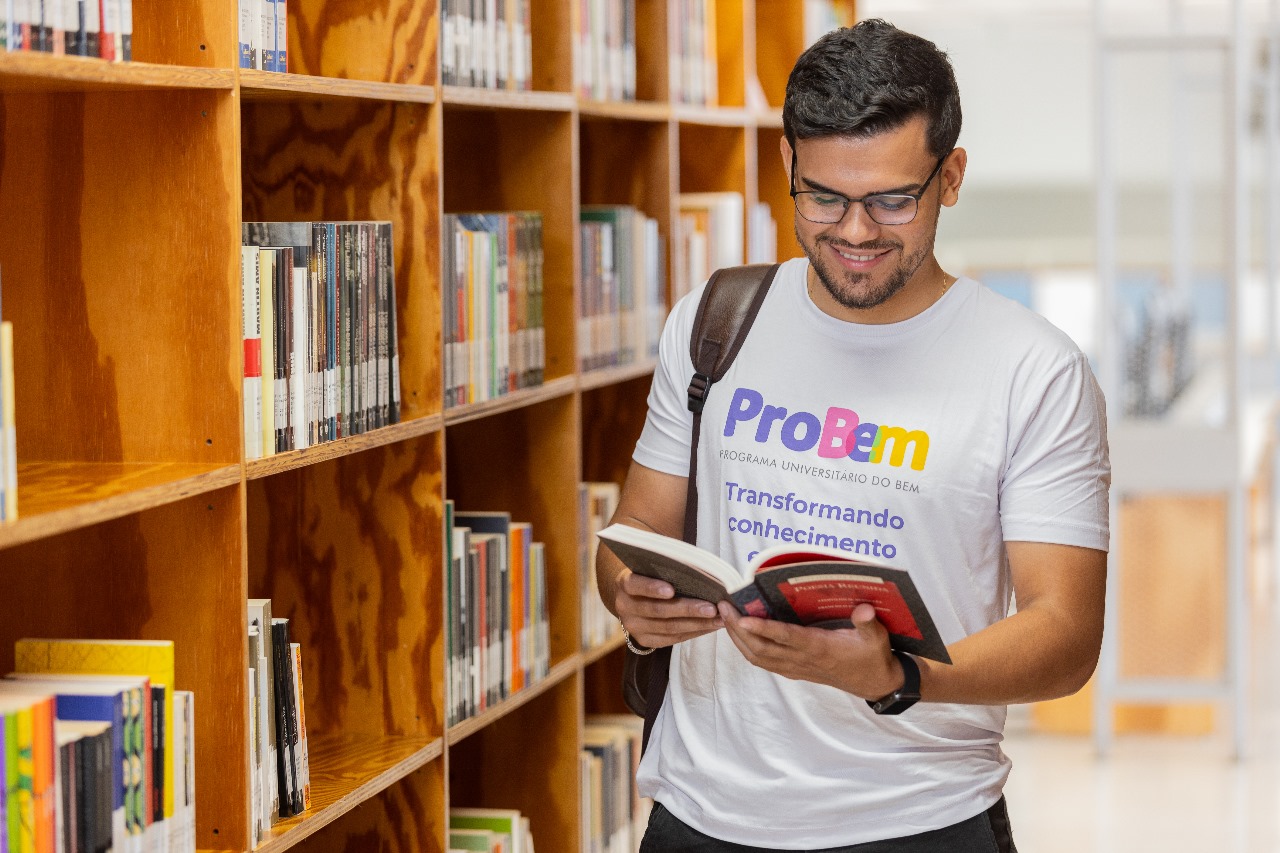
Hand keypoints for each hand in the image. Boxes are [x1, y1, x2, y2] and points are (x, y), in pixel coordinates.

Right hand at [614, 570, 723, 649]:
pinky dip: (694, 632)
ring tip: (719, 619)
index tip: (671, 589)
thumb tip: (700, 569)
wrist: (633, 598)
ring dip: (697, 624)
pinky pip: (673, 639)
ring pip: (669, 627)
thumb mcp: (651, 568)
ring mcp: (634, 627)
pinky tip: (710, 627)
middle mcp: (625, 608)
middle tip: (712, 608)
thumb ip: (667, 567)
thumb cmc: (650, 576)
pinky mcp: (645, 641)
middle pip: (658, 610)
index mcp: (624, 584)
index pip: (636, 585)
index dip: (652, 588)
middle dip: (687, 609)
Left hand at [717, 601, 904, 699]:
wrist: (873, 684)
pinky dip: (746, 649)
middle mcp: (802, 659)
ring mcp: (796, 668)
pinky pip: (763, 662)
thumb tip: (864, 608)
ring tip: (725, 616)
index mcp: (819, 648)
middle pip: (761, 648)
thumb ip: (868, 622)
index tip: (743, 617)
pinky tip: (740, 634)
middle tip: (723, 607)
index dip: (763, 628)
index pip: (785, 637)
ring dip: (737, 639)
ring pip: (757, 657)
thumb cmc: (872, 657)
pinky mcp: (794, 671)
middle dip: (738, 629)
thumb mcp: (876, 637)